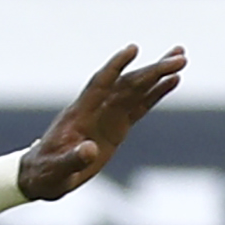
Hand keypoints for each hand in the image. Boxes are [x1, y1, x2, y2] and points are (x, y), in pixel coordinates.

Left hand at [18, 45, 186, 202]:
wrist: (42, 176)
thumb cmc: (45, 173)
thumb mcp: (56, 172)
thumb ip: (72, 160)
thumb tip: (89, 150)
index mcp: (78, 115)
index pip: (100, 84)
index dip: (115, 67)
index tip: (133, 49)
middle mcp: (95, 109)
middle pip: (126, 84)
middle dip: (152, 70)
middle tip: (179, 57)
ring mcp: (107, 116)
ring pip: (136, 90)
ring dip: (158, 74)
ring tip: (181, 59)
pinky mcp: (116, 127)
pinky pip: (140, 106)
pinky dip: (156, 93)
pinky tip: (172, 81)